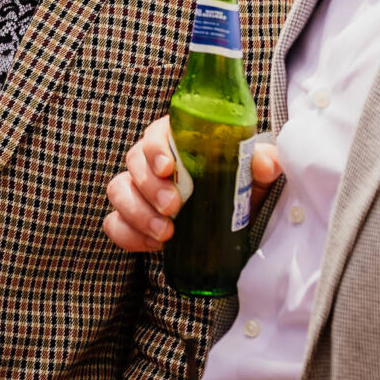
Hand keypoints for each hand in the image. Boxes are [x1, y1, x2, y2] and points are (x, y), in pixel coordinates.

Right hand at [102, 116, 281, 251]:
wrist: (234, 220)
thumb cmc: (240, 186)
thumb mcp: (255, 174)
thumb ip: (264, 162)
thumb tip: (264, 164)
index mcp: (178, 141)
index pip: (155, 134)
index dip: (155, 148)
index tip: (168, 168)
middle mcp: (152, 162)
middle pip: (133, 162)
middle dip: (149, 186)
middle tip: (172, 207)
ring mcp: (138, 190)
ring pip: (119, 191)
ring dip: (137, 212)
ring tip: (164, 234)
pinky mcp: (132, 219)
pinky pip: (114, 223)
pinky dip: (128, 234)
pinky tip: (152, 245)